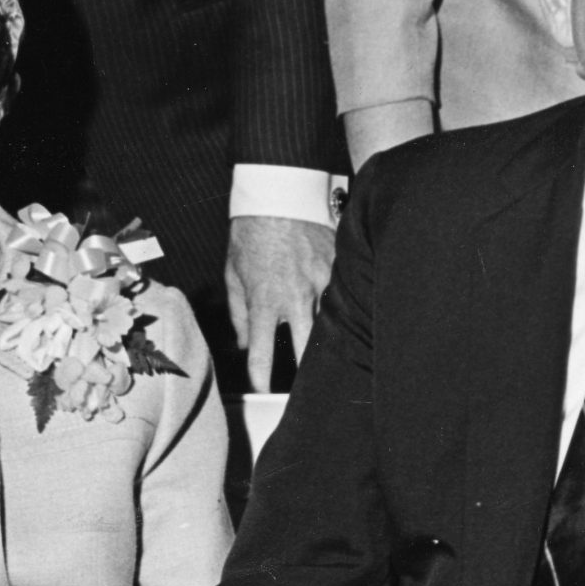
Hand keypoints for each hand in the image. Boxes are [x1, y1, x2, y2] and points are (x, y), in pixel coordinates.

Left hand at [226, 215, 334, 388]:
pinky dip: (345, 311)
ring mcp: (322, 282)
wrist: (280, 194)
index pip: (262, 351)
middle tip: (309, 391)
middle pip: (307, 349)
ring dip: (331, 343)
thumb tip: (245, 342)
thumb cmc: (251, 232)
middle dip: (307, 374)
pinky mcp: (338, 268)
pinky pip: (344, 297)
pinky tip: (350, 323)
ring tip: (336, 362)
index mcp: (265, 300)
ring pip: (332, 324)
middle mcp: (295, 296)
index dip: (261, 377)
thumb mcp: (234, 273)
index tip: (263, 391)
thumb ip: (239, 313)